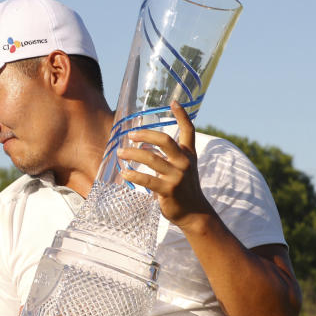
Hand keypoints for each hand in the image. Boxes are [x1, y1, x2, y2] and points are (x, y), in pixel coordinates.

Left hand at [117, 101, 213, 230]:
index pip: (188, 130)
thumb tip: (142, 145)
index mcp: (188, 154)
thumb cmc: (183, 189)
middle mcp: (184, 162)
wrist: (194, 213)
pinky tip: (124, 173)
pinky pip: (147, 179)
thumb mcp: (182, 169)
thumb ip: (168, 157)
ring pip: (151, 159)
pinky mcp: (168, 190)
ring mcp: (177, 176)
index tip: (173, 102)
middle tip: (131, 135)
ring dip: (133, 154)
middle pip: (164, 140)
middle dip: (145, 134)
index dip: (182, 115)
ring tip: (121, 153)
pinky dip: (133, 175)